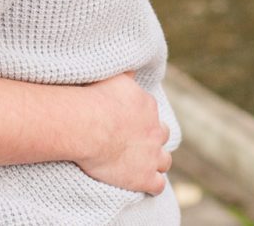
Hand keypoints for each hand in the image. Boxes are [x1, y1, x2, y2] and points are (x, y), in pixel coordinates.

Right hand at [73, 72, 171, 194]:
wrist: (88, 126)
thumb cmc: (95, 98)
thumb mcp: (114, 77)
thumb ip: (126, 74)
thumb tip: (133, 68)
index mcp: (148, 106)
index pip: (151, 113)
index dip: (141, 119)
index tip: (129, 122)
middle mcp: (155, 130)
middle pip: (162, 135)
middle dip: (153, 139)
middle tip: (138, 142)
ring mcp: (152, 155)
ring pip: (164, 161)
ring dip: (156, 162)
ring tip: (143, 165)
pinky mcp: (145, 177)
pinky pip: (157, 185)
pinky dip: (152, 185)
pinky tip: (144, 185)